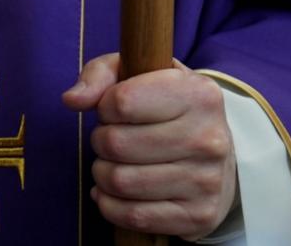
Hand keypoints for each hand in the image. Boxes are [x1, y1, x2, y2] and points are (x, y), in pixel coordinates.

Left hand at [63, 54, 235, 239]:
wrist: (218, 153)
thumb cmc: (168, 107)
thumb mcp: (141, 74)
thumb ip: (101, 75)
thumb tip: (71, 100)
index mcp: (198, 94)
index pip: (122, 102)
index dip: (104, 107)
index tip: (112, 110)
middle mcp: (208, 138)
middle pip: (117, 144)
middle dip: (101, 141)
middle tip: (111, 139)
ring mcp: (206, 180)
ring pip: (121, 182)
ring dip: (103, 174)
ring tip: (113, 164)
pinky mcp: (199, 216)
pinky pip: (134, 216)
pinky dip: (110, 205)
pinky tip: (113, 192)